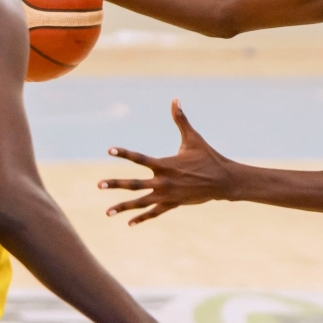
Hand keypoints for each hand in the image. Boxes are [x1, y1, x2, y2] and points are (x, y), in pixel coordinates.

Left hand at [100, 100, 233, 224]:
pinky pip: (154, 212)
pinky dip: (142, 218)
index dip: (124, 153)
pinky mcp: (173, 204)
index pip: (140, 158)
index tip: (109, 150)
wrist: (223, 181)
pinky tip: (129, 223)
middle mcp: (164, 181)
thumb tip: (175, 99)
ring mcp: (167, 195)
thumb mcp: (193, 138)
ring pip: (141, 203)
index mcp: (165, 165)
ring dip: (123, 207)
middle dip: (115, 184)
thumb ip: (181, 120)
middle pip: (134, 184)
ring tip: (107, 212)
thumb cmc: (208, 157)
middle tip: (99, 185)